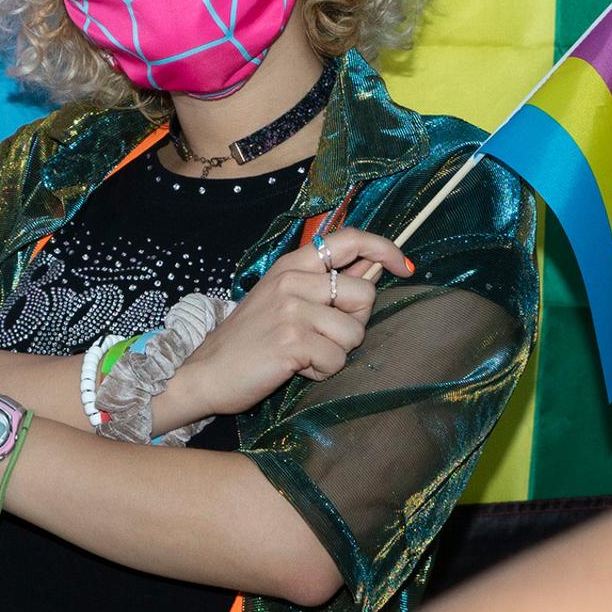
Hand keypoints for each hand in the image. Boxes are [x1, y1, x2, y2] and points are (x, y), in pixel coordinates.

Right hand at [163, 228, 416, 425]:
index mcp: (293, 264)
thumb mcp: (282, 297)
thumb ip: (324, 283)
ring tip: (305, 355)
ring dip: (336, 353)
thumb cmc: (249, 340)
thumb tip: (375, 267)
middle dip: (354, 324)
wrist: (206, 372)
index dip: (384, 249)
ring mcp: (292, 310)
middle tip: (324, 336)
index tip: (405, 265)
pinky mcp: (292, 341)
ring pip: (354, 334)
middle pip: (364, 295)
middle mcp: (293, 280)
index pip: (349, 239)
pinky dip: (321, 372)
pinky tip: (295, 368)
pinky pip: (336, 361)